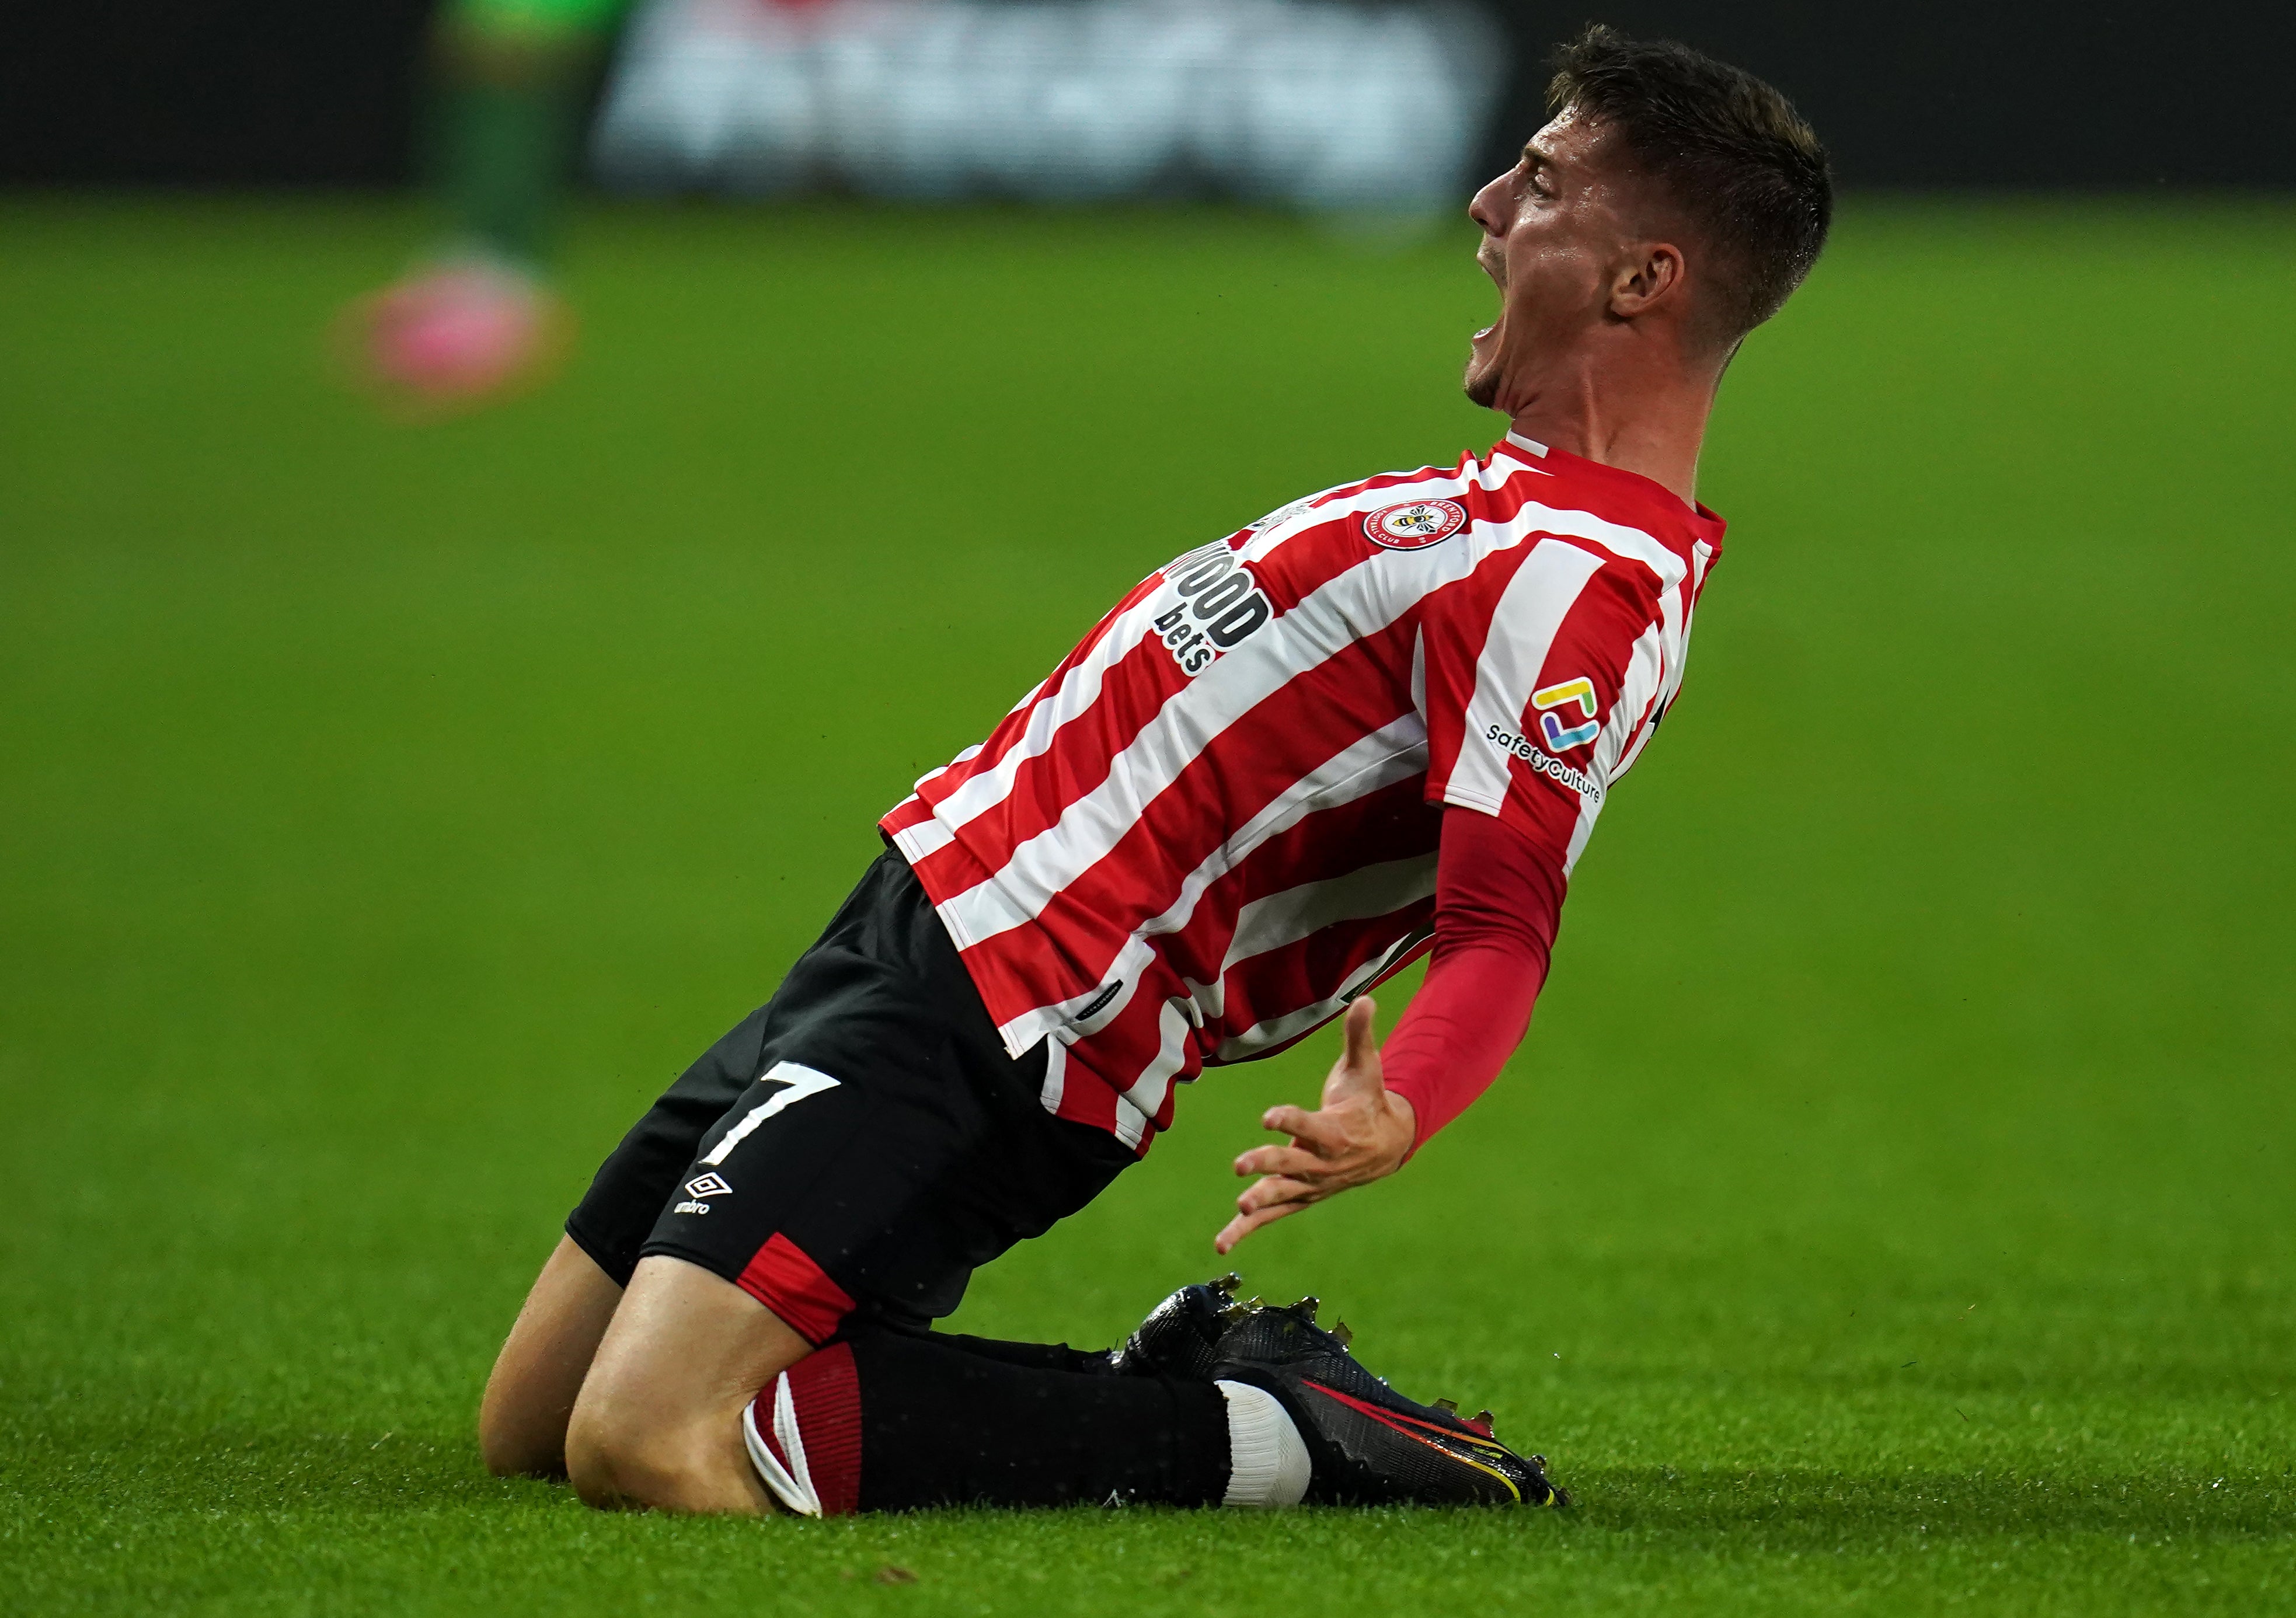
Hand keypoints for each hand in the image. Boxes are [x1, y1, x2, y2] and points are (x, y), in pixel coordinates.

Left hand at [1214, 997, 1417, 1253]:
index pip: (1309, 1126)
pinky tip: (1221, 1243)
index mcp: (1336, 1130)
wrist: (1388, 1145)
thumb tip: (1366, 998)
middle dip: (1269, 1165)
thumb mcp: (1367, 1068)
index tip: (1268, 1115)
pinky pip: (1271, 1216)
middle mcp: (1322, 1162)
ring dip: (1259, 1204)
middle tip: (1242, 1166)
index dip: (1289, 1121)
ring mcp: (1310, 1184)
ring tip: (1238, 1208)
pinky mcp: (1299, 1197)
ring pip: (1282, 1196)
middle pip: (1293, 1165)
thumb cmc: (1369, 1101)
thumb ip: (1360, 1036)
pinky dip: (1246, 1229)